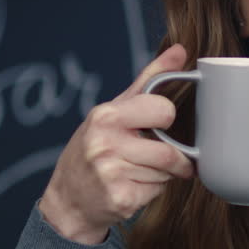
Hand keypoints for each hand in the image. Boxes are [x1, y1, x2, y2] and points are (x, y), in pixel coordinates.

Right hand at [39, 44, 194, 243]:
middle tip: (156, 155)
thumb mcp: (115, 109)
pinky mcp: (120, 199)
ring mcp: (111, 173)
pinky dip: (153, 191)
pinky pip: (158, 191)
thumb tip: (180, 50)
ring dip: (162, 175)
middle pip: (169, 151)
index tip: (158, 124)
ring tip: (137, 171)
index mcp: (106, 116)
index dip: (166, 119)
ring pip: (166, 173)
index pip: (164, 111)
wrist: (68, 199)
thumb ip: (150, 79)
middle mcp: (105, 144)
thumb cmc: (95, 147)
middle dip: (170, 157)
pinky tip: (132, 186)